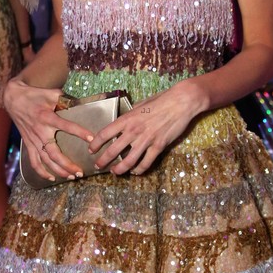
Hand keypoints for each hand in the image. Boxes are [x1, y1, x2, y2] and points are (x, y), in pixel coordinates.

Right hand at [4, 77, 93, 182]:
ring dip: (58, 170)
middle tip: (80, 172)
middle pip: (54, 153)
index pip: (66, 126)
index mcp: (47, 117)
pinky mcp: (28, 143)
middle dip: (67, 165)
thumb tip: (81, 101)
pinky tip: (51, 179)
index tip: (92, 139)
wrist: (13, 98)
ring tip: (71, 177)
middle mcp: (40, 131)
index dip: (79, 132)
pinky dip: (41, 172)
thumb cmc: (34, 95)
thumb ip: (65, 98)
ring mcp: (33, 139)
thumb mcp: (50, 93)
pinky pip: (33, 161)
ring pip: (45, 160)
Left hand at [88, 82, 205, 176]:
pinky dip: (139, 170)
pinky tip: (135, 172)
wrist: (181, 102)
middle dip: (103, 161)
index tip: (91, 150)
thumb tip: (124, 123)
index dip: (95, 144)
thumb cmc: (161, 100)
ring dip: (120, 169)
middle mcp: (134, 130)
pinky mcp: (159, 146)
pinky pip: (146, 163)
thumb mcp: (140, 105)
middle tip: (98, 166)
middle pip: (113, 151)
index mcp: (127, 119)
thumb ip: (130, 116)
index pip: (105, 133)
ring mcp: (146, 140)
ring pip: (129, 161)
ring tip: (115, 172)